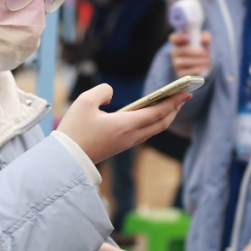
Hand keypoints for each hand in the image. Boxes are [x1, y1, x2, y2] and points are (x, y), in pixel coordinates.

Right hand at [57, 84, 189, 164]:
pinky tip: (152, 114)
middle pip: (161, 123)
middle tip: (185, 96)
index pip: (157, 112)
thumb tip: (112, 94)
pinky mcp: (121, 146)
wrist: (66, 159)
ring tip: (172, 103)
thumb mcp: (85, 101)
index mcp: (126, 124)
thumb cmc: (74, 129)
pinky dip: (154, 122)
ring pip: (154, 129)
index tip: (185, 92)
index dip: (172, 101)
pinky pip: (145, 133)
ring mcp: (127, 143)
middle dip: (175, 109)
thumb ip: (103, 91)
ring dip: (166, 116)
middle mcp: (131, 136)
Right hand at [169, 31, 211, 76]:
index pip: (174, 38)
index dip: (179, 37)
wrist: (203, 65)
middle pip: (180, 51)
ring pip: (182, 62)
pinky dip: (195, 70)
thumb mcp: (204, 42)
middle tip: (205, 53)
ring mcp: (176, 64)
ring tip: (206, 60)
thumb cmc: (201, 50)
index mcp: (179, 42)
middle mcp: (175, 52)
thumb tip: (206, 39)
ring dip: (196, 61)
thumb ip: (205, 37)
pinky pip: (185, 72)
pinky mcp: (180, 74)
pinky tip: (202, 67)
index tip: (188, 37)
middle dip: (193, 52)